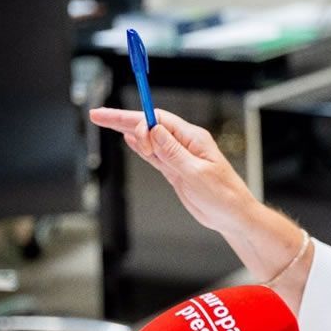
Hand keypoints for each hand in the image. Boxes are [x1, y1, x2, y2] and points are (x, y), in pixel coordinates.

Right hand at [89, 107, 256, 234]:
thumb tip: (155, 130)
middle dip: (123, 119)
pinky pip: (154, 154)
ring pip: (148, 139)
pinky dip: (140, 147)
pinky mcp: (176, 170)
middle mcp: (185, 144)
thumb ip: (174, 153)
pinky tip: (128, 140)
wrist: (233, 216)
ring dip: (127, 130)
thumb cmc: (224, 195)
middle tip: (98, 114)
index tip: (121, 126)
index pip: (159, 121)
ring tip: (105, 121)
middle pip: (150, 125)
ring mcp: (179, 157)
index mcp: (193, 139)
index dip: (137, 120)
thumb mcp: (197, 173)